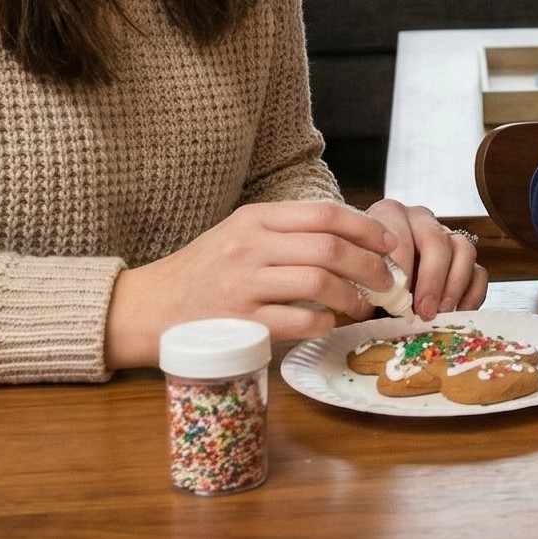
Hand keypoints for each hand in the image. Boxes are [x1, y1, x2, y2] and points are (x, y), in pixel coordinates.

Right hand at [102, 198, 397, 370]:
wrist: (148, 307)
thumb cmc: (202, 272)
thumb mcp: (239, 235)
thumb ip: (287, 233)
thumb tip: (352, 240)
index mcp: (255, 218)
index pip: (325, 214)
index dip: (366, 229)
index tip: (389, 243)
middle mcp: (250, 246)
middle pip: (330, 247)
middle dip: (370, 265)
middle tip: (387, 281)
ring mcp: (243, 284)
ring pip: (320, 283)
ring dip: (353, 297)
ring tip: (362, 306)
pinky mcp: (240, 322)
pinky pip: (299, 321)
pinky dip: (324, 323)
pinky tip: (328, 324)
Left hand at [363, 198, 489, 320]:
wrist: (373, 289)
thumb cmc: (361, 283)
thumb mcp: (353, 281)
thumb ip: (360, 287)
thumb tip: (372, 303)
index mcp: (389, 216)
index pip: (401, 234)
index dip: (400, 267)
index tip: (395, 297)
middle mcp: (421, 220)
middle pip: (437, 240)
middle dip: (431, 278)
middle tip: (423, 310)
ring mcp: (447, 237)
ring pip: (464, 251)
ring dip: (453, 286)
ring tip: (441, 313)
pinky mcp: (465, 261)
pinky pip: (479, 273)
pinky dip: (471, 295)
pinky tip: (456, 315)